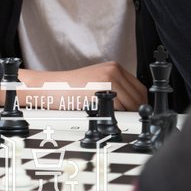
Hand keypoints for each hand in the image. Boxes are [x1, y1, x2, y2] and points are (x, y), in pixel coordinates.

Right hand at [8, 62, 147, 110]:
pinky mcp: (103, 89)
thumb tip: (132, 108)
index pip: (139, 88)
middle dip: (137, 111)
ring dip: (128, 115)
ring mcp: (109, 78)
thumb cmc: (69, 90)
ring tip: (118, 122)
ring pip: (132, 103)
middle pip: (139, 95)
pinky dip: (118, 116)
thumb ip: (114, 90)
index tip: (138, 115)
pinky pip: (120, 107)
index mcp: (114, 67)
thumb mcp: (95, 83)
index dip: (140, 104)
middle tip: (131, 123)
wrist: (50, 88)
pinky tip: (109, 119)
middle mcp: (114, 70)